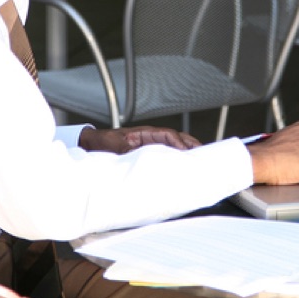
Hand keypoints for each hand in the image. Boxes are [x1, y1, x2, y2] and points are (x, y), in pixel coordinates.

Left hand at [80, 125, 202, 153]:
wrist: (93, 143)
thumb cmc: (104, 142)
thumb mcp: (115, 146)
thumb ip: (127, 151)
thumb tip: (138, 157)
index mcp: (145, 132)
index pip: (168, 135)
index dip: (179, 142)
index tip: (187, 152)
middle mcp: (150, 137)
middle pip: (176, 138)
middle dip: (190, 144)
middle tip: (204, 154)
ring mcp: (151, 144)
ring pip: (174, 145)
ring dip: (187, 150)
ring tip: (200, 159)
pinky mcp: (148, 152)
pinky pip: (167, 153)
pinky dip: (178, 156)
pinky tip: (184, 164)